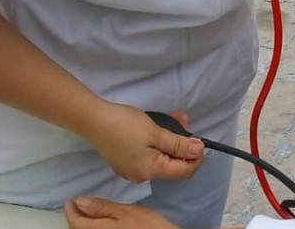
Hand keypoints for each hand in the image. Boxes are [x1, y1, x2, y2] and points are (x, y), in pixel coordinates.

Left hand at [64, 197, 175, 228]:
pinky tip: (101, 222)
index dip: (70, 210)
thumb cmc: (147, 226)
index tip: (70, 199)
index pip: (75, 222)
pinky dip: (94, 227)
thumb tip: (79, 201)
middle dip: (76, 217)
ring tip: (88, 211)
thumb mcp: (125, 212)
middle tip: (77, 204)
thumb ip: (101, 207)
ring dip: (84, 223)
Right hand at [83, 105, 203, 183]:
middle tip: (184, 121)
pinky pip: (149, 154)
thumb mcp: (156, 133)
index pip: (184, 171)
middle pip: (172, 164)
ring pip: (161, 157)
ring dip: (171, 139)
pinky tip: (157, 126)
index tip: (200, 139)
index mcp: (151, 171)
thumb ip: (179, 144)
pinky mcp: (125, 160)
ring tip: (174, 118)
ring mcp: (132, 169)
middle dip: (183, 143)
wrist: (94, 120)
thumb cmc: (125, 125)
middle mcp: (142, 176)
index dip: (197, 157)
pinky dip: (157, 141)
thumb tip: (199, 151)